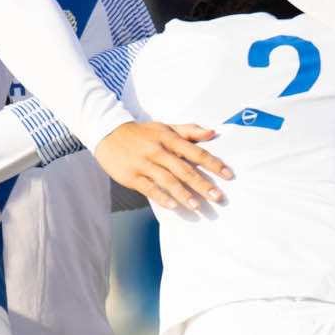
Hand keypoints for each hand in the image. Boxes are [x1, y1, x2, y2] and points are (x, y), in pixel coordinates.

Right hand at [91, 121, 229, 210]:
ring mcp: (144, 164)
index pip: (195, 151)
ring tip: (198, 207)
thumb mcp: (164, 127)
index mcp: (168, 138)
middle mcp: (157, 150)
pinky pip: (149, 188)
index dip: (213, 163)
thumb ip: (189, 130)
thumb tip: (212, 132)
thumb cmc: (142, 133)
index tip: (227, 175)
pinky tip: (174, 207)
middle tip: (218, 197)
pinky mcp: (131, 176)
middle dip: (202, 184)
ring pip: (167, 180)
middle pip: (184, 169)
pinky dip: (162, 198)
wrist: (107, 133)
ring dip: (184, 194)